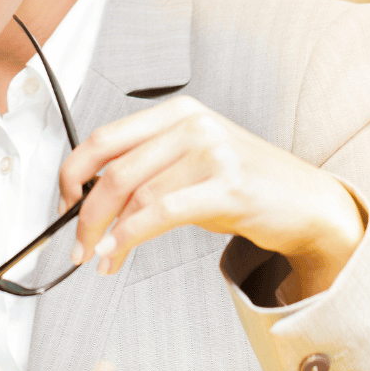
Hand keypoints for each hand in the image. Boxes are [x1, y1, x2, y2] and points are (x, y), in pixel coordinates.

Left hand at [57, 97, 364, 299]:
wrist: (306, 202)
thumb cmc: (245, 184)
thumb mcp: (191, 163)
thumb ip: (147, 171)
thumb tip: (92, 202)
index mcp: (177, 113)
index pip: (103, 138)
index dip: (71, 174)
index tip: (63, 203)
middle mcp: (193, 125)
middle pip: (113, 169)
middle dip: (84, 213)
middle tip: (76, 242)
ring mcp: (212, 153)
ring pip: (134, 194)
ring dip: (106, 234)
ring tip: (100, 257)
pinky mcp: (228, 187)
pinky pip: (162, 212)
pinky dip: (129, 237)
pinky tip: (117, 253)